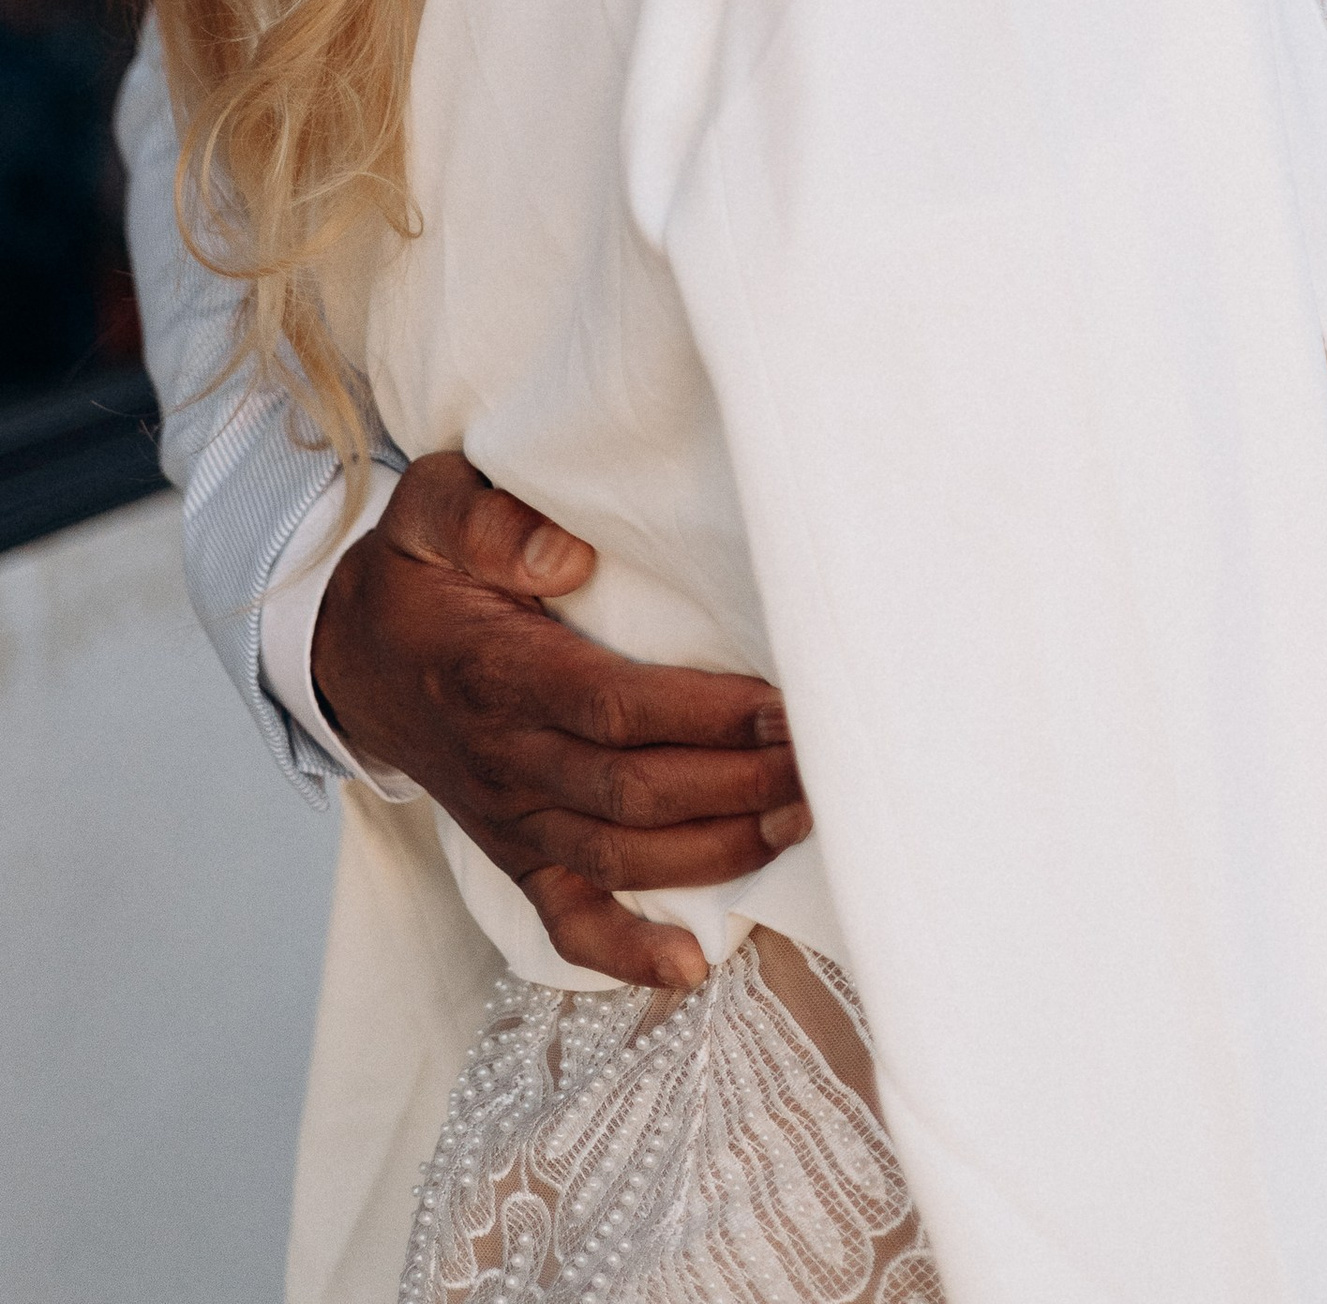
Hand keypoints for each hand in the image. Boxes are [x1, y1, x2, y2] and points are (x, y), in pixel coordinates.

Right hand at [310, 452, 811, 990]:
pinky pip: (567, 919)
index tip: (784, 707)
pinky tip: (690, 965)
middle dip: (738, 785)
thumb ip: (486, 519)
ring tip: (800, 822)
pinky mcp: (516, 852)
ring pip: (621, 856)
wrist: (354, 658)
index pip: (614, 708)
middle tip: (823, 765)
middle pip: (634, 792)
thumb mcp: (428, 509)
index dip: (704, 716)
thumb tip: (567, 554)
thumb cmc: (416, 573)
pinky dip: (626, 951)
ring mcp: (512, 818)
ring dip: (717, 852)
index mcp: (496, 674)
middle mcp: (506, 759)